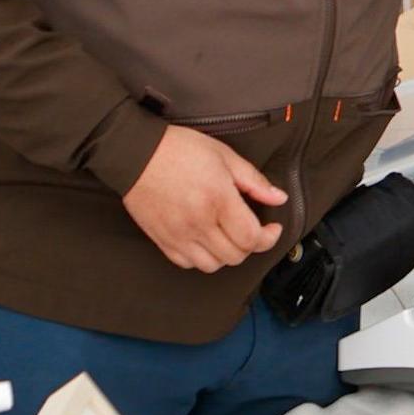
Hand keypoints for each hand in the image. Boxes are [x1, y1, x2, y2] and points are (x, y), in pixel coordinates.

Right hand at [123, 125, 287, 271]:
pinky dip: (201, 257)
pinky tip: (206, 239)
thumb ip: (254, 181)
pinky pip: (187, 263)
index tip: (272, 228)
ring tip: (228, 235)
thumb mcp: (224, 156)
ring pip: (213, 265)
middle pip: (235, 256)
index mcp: (218, 200)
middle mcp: (198, 223)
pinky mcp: (162, 240)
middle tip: (252, 230)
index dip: (269, 237)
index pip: (251, 238)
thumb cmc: (178, 149)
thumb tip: (278, 198)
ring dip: (227, 254)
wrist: (135, 154)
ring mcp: (178, 235)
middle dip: (251, 245)